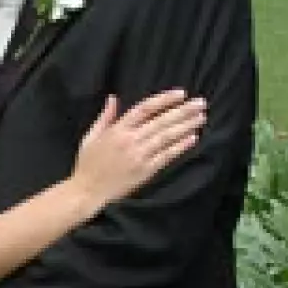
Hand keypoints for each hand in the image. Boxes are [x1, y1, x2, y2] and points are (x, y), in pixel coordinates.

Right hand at [72, 90, 206, 212]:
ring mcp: (139, 156)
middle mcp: (130, 140)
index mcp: (117, 130)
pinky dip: (180, 146)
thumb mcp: (90, 137)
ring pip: (167, 136)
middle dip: (183, 110)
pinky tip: (193, 138)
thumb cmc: (87, 166)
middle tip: (201, 103)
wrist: (86, 194)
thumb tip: (113, 98)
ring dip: (186, 125)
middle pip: (161, 121)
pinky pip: (166, 156)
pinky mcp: (145, 172)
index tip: (181, 93)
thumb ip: (105, 117)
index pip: (145, 108)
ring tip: (202, 117)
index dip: (165, 99)